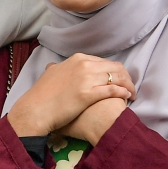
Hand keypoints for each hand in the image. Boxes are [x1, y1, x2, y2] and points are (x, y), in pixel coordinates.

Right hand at [7, 53, 134, 136]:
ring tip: (132, 94)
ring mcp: (86, 79)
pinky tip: (127, 97)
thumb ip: (57, 68)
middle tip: (130, 87)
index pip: (104, 61)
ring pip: (116, 78)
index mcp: (77, 59)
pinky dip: (123, 92)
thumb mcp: (50, 74)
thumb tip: (54, 66)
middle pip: (114, 67)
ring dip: (128, 85)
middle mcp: (83, 65)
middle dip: (126, 77)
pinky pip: (112, 90)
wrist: (35, 109)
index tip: (119, 79)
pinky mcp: (88, 94)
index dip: (115, 70)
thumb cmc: (41, 94)